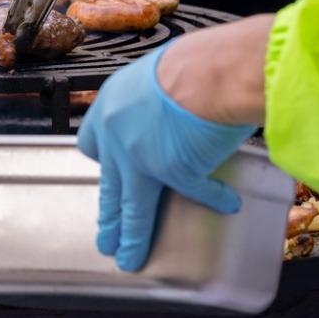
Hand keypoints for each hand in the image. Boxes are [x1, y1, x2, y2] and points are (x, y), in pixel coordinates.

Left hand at [78, 38, 260, 271]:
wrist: (213, 67)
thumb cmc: (194, 59)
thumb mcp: (158, 73)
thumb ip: (154, 100)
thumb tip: (172, 110)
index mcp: (111, 106)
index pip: (92, 144)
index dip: (105, 161)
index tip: (111, 173)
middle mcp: (118, 135)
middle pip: (109, 186)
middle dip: (108, 216)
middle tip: (105, 238)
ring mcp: (142, 158)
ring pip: (133, 208)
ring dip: (131, 236)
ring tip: (128, 258)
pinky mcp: (173, 172)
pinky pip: (197, 192)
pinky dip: (214, 197)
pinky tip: (226, 204)